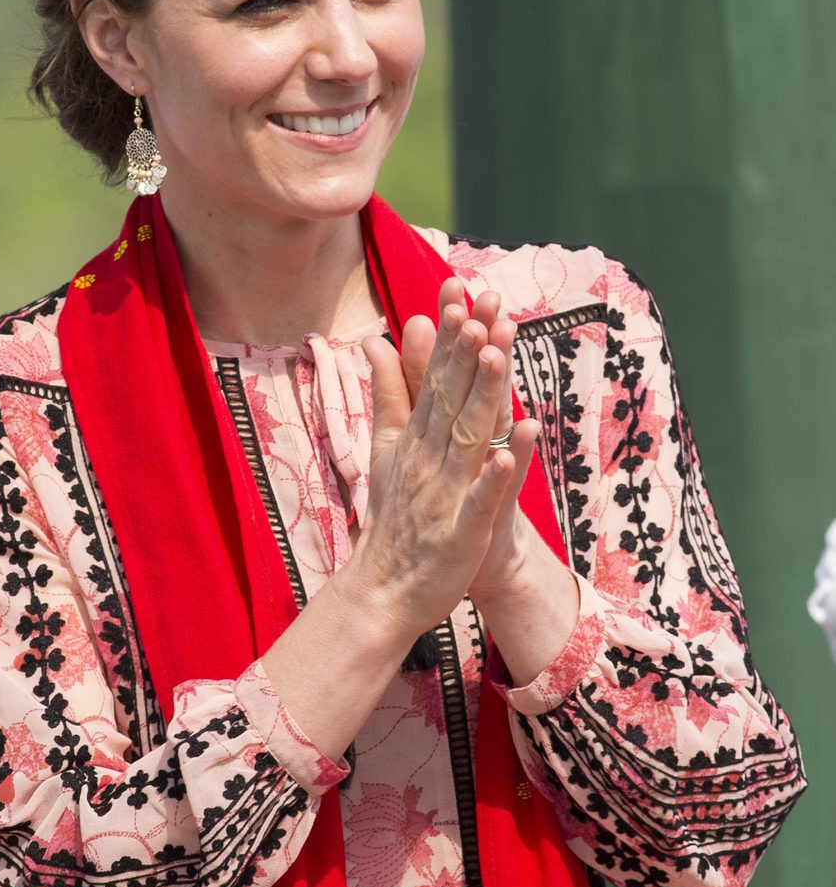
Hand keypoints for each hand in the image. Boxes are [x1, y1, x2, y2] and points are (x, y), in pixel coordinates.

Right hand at [357, 282, 519, 640]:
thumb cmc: (393, 518)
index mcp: (414, 439)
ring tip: (496, 357)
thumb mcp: (385, 449)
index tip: (458, 296)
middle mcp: (428, 458)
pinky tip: (513, 445)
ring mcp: (445, 494)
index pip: (432, 379)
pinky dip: (496, 473)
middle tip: (481, 307)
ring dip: (481, 398)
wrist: (383, 590)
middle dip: (467, 352)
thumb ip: (387, 395)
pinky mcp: (462, 531)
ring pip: (467, 438)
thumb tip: (375, 342)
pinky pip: (482, 498)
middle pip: (451, 398)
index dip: (448, 339)